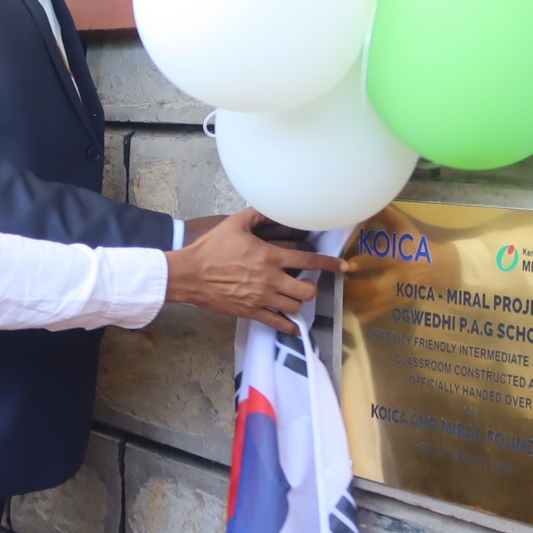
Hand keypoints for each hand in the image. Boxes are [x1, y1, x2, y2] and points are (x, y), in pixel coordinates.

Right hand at [164, 207, 347, 334]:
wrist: (189, 274)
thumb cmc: (211, 248)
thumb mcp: (235, 224)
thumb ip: (258, 214)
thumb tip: (274, 207)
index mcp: (270, 257)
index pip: (308, 261)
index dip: (329, 264)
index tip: (343, 267)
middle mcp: (270, 279)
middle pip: (307, 290)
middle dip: (312, 287)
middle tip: (307, 283)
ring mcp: (261, 298)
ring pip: (295, 306)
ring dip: (299, 302)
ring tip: (294, 297)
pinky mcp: (250, 312)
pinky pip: (277, 323)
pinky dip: (288, 325)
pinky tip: (292, 324)